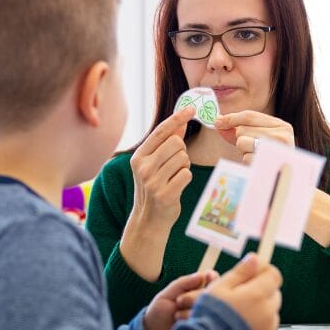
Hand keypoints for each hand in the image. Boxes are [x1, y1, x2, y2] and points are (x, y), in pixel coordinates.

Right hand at [128, 106, 193, 228]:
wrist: (148, 220)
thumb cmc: (153, 188)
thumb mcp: (153, 164)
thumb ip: (166, 143)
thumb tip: (181, 122)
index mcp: (138, 156)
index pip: (161, 131)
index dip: (178, 118)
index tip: (192, 109)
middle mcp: (143, 167)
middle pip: (176, 143)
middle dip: (181, 151)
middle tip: (174, 165)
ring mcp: (152, 181)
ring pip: (183, 158)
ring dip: (184, 167)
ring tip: (173, 178)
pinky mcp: (165, 194)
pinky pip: (186, 175)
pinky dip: (186, 179)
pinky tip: (176, 187)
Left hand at [143, 270, 215, 329]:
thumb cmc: (159, 313)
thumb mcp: (167, 295)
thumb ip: (183, 283)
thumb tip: (202, 275)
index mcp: (197, 294)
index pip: (213, 283)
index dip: (213, 278)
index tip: (209, 276)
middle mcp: (205, 307)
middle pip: (214, 296)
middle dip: (195, 296)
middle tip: (179, 301)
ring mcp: (205, 320)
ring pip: (209, 310)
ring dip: (190, 311)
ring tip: (176, 316)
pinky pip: (205, 324)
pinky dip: (191, 321)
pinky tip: (181, 324)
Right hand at [202, 253, 282, 329]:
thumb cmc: (210, 318)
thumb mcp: (220, 288)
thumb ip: (240, 272)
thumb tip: (254, 258)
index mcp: (258, 295)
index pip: (273, 275)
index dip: (263, 271)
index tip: (252, 273)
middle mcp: (268, 312)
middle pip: (273, 293)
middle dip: (261, 290)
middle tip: (241, 295)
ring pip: (270, 312)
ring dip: (260, 309)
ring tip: (238, 314)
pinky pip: (267, 329)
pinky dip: (258, 326)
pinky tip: (240, 328)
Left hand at [214, 110, 294, 163]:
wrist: (281, 180)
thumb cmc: (267, 156)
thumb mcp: (256, 138)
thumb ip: (237, 130)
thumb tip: (219, 121)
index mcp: (281, 126)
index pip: (250, 116)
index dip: (231, 118)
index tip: (217, 122)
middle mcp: (282, 135)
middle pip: (242, 130)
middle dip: (240, 139)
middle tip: (252, 148)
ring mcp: (276, 150)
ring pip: (242, 142)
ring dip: (243, 150)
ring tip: (254, 155)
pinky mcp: (269, 163)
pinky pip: (245, 157)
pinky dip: (247, 161)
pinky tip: (256, 164)